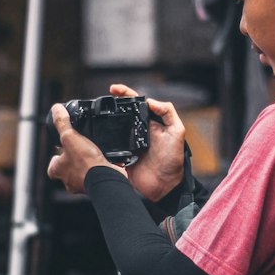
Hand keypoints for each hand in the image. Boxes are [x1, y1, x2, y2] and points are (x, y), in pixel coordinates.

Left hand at [47, 103, 125, 194]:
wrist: (105, 177)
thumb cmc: (85, 163)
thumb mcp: (70, 136)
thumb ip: (62, 123)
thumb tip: (56, 109)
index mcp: (58, 170)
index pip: (52, 165)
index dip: (56, 157)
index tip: (60, 150)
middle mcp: (69, 179)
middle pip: (67, 168)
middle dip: (73, 159)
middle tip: (79, 148)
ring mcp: (83, 183)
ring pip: (82, 172)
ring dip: (87, 164)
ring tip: (93, 152)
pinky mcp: (97, 182)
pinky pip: (97, 173)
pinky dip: (100, 167)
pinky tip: (105, 159)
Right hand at [109, 84, 185, 200]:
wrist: (165, 186)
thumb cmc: (174, 160)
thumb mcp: (177, 132)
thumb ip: (168, 113)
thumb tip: (151, 101)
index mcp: (151, 122)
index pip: (137, 103)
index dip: (125, 94)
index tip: (114, 89)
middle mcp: (139, 131)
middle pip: (122, 113)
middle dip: (112, 104)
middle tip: (103, 99)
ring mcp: (129, 143)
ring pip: (114, 127)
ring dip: (106, 121)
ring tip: (98, 114)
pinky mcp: (121, 156)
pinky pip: (110, 146)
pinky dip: (103, 140)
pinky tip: (97, 134)